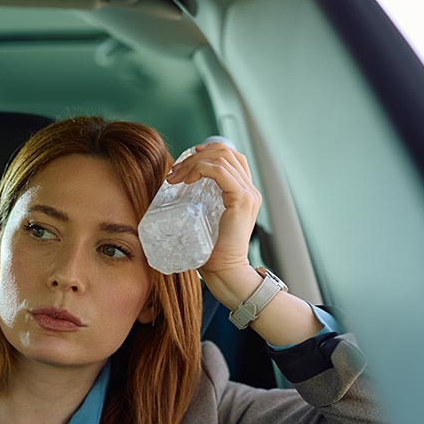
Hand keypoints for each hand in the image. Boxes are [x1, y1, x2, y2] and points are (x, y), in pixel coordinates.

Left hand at [166, 140, 260, 276]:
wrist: (226, 271)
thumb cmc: (211, 251)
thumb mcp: (206, 220)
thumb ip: (201, 204)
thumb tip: (173, 191)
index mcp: (244, 192)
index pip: (230, 157)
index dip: (207, 151)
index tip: (185, 160)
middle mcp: (250, 190)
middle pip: (226, 152)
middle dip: (196, 155)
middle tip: (176, 170)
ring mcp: (248, 194)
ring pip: (221, 158)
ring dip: (193, 162)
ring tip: (175, 177)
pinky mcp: (241, 200)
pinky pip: (219, 171)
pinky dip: (200, 169)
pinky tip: (186, 180)